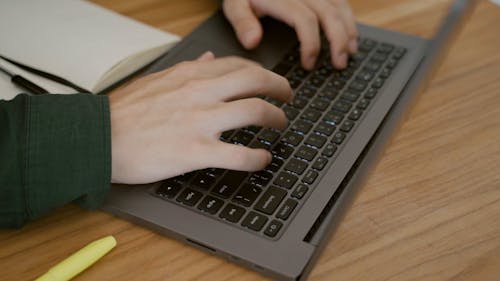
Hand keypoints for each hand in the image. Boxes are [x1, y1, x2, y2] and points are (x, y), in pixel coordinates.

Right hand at [108, 52, 291, 183]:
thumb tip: (209, 59)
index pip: (238, 65)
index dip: (262, 72)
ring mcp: (199, 121)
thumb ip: (187, 69)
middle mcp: (199, 93)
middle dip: (281, 87)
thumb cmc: (122, 112)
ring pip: (256, 111)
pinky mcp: (194, 151)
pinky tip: (263, 159)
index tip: (269, 81)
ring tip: (281, 125)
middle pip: (256, 81)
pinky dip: (259, 158)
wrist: (97, 137)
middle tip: (288, 97)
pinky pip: (239, 154)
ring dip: (277, 118)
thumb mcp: (156, 79)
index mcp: (190, 75)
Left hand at [223, 0, 357, 69]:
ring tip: (351, 52)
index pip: (304, 20)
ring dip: (348, 29)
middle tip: (339, 64)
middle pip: (328, 13)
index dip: (310, 44)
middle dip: (338, 40)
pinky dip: (348, 17)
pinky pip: (340, 0)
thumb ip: (242, 22)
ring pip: (339, 5)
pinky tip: (350, 32)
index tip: (309, 65)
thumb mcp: (235, 4)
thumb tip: (252, 42)